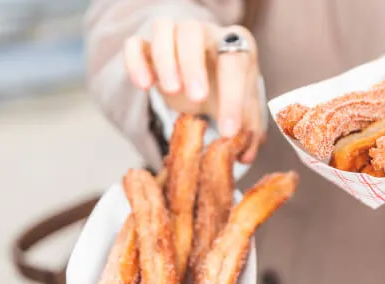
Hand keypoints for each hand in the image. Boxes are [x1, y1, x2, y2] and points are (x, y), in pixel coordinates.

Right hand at [124, 21, 263, 162]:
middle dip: (194, 65)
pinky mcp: (146, 45)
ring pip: (164, 29)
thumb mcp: (242, 109)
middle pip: (194, 33)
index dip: (233, 98)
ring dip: (165, 59)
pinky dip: (135, 61)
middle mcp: (204, 32)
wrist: (200, 76)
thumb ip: (249, 131)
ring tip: (171, 91)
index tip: (228, 131)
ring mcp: (173, 34)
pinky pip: (135, 43)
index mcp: (234, 45)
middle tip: (197, 99)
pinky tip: (143, 86)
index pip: (234, 63)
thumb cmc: (223, 89)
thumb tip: (246, 155)